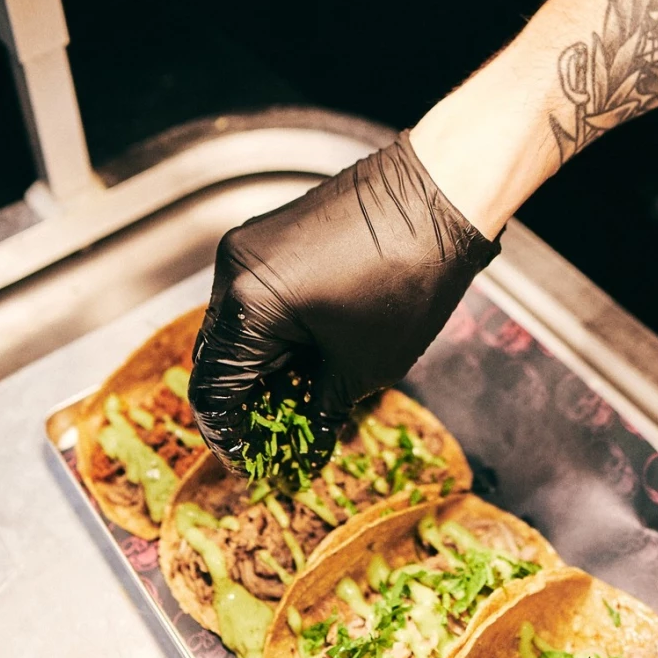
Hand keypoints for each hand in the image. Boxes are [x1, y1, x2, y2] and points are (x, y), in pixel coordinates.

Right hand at [190, 132, 499, 472]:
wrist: (442, 195)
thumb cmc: (409, 277)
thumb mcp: (364, 366)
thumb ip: (320, 410)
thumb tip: (305, 447)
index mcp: (248, 304)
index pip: (215, 389)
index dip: (231, 436)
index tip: (252, 463)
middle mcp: (235, 269)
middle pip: (218, 357)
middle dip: (246, 403)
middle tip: (276, 439)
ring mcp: (252, 246)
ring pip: (238, 327)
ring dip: (262, 369)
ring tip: (298, 402)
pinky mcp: (273, 236)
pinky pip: (257, 298)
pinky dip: (275, 334)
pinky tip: (307, 359)